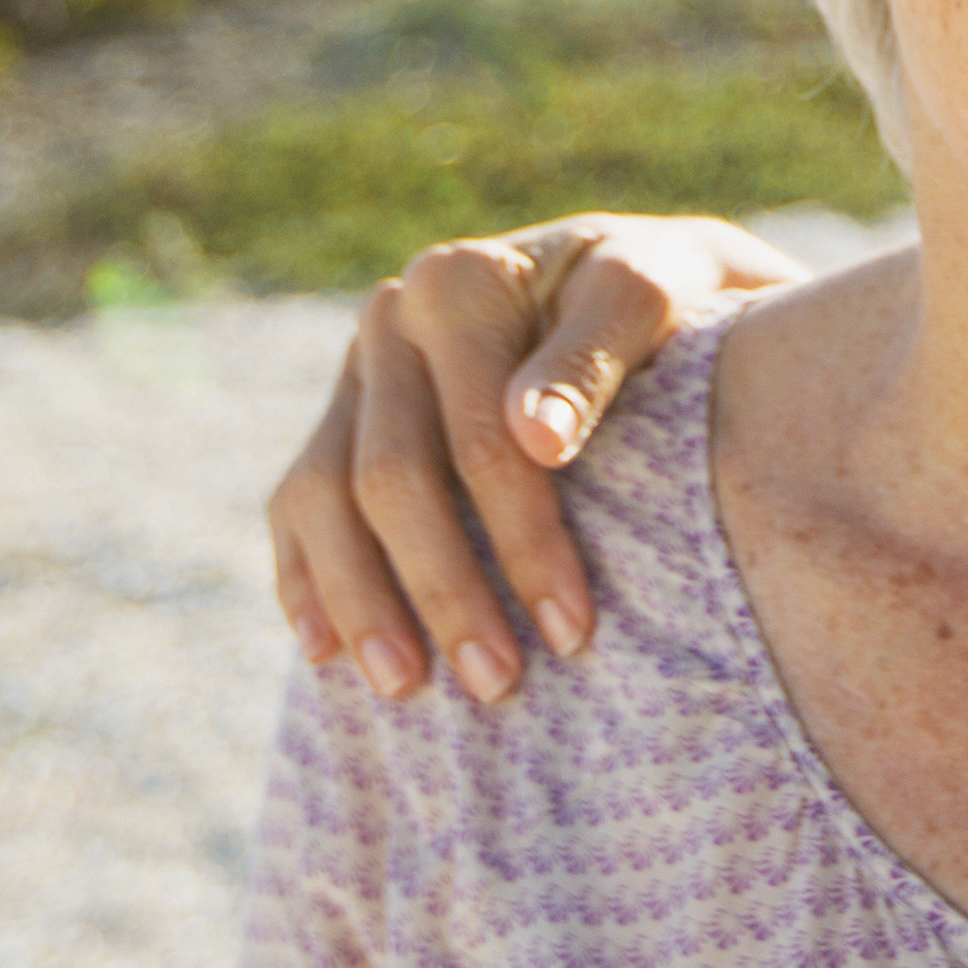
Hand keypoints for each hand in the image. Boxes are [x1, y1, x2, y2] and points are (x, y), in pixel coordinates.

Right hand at [263, 212, 810, 703]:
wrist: (648, 279)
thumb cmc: (670, 294)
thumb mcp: (653, 298)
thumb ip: (592, 360)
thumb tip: (536, 439)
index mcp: (459, 283)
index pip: (478, 437)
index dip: (522, 541)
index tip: (571, 632)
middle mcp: (390, 318)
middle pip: (390, 477)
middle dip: (443, 590)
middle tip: (497, 684)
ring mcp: (357, 371)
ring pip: (323, 498)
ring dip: (363, 603)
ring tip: (407, 688)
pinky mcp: (340, 418)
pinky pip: (297, 503)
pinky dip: (307, 579)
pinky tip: (328, 654)